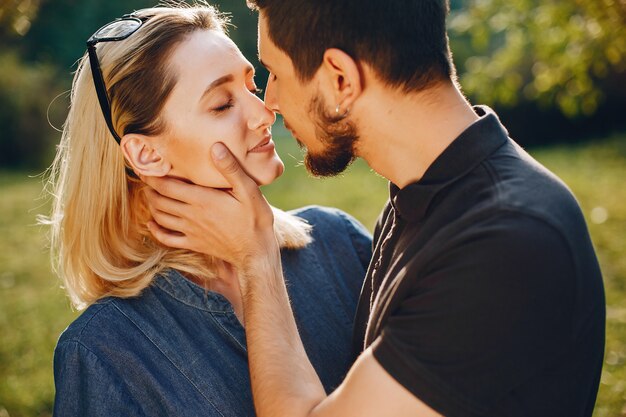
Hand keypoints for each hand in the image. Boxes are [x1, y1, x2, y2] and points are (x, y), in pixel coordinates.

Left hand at [143, 142, 277, 270]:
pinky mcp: (194, 244)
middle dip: (149, 189)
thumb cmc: (255, 219)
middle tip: (145, 179)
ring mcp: (191, 231)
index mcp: (202, 199)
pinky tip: (152, 225)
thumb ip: (230, 169)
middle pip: (160, 201)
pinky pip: (168, 239)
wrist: (256, 252)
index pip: (168, 186)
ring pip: (161, 218)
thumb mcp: (248, 190)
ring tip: (149, 195)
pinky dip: (156, 231)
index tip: (145, 168)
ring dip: (151, 206)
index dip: (153, 177)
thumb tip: (215, 147)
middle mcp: (191, 215)